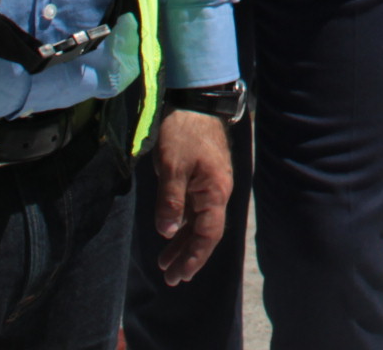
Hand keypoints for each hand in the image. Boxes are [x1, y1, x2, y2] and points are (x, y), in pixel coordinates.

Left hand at [152, 108, 234, 285]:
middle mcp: (217, 193)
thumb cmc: (184, 134)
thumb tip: (166, 232)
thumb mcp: (172, 167)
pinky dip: (183, 225)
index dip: (194, 257)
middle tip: (171, 278)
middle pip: (205, 233)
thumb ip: (170, 201)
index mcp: (214, 192)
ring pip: (199, 222)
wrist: (196, 103)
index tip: (180, 275)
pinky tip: (171, 233)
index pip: (208, 234)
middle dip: (188, 256)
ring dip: (183, 242)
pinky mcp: (202, 179)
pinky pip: (194, 210)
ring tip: (166, 263)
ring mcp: (211, 186)